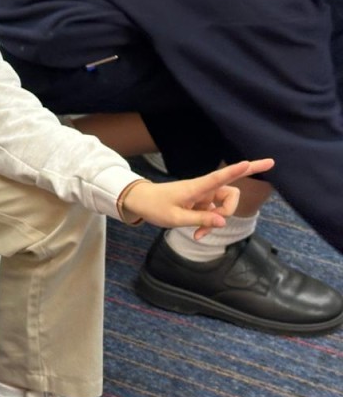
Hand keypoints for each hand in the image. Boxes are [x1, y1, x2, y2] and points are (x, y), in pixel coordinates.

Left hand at [119, 158, 273, 235]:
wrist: (140, 202)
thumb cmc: (155, 207)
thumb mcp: (176, 218)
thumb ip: (201, 220)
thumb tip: (224, 223)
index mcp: (197, 187)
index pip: (221, 177)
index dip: (239, 170)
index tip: (256, 163)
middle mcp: (204, 189)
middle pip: (231, 194)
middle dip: (229, 210)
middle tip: (215, 223)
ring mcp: (203, 196)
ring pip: (224, 206)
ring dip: (217, 221)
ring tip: (198, 232)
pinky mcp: (201, 203)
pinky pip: (213, 215)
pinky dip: (208, 225)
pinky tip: (197, 234)